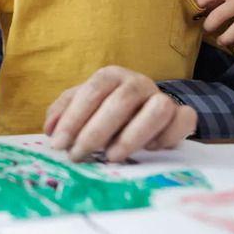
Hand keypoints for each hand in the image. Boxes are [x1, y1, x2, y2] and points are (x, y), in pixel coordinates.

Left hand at [43, 66, 196, 162]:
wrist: (145, 106)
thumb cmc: (107, 107)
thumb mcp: (82, 105)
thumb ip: (63, 112)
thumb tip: (50, 129)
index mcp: (111, 76)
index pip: (91, 92)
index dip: (73, 118)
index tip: (58, 144)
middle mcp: (138, 82)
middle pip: (120, 102)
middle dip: (95, 132)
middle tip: (79, 155)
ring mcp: (163, 96)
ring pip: (157, 110)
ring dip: (132, 136)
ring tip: (111, 157)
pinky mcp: (182, 114)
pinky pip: (183, 122)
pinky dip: (167, 138)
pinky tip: (149, 150)